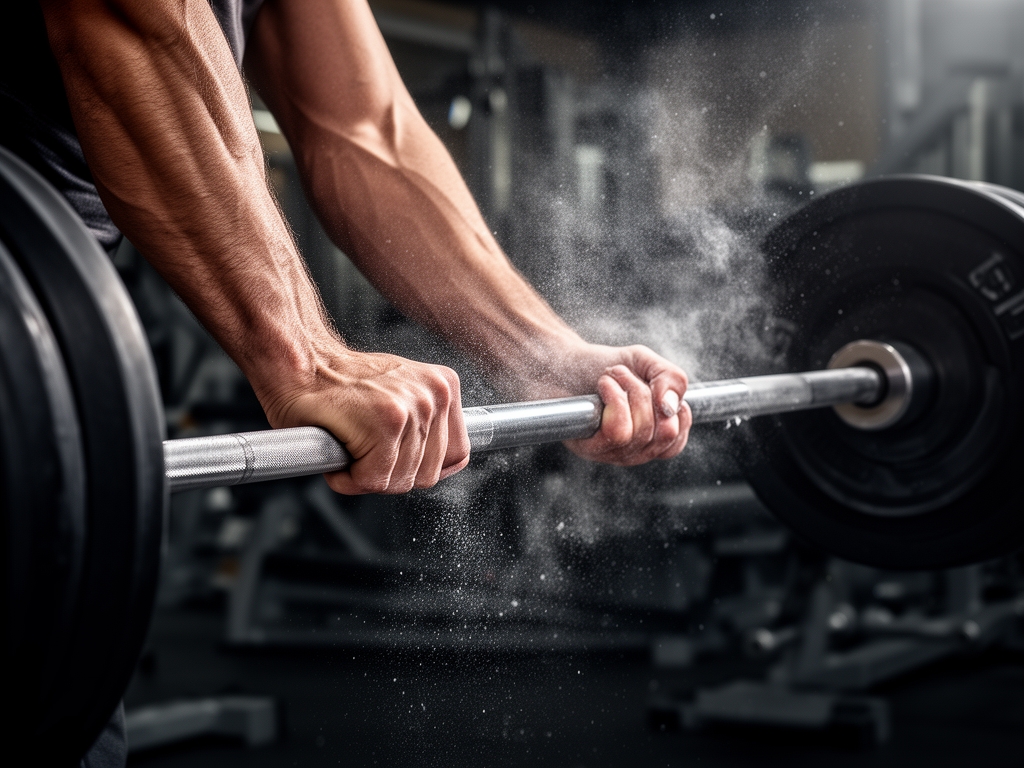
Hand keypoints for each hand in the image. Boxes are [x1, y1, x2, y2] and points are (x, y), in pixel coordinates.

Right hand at [257, 344, 470, 493]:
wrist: (299, 363)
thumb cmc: (341, 385)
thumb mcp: (400, 394)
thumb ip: (427, 425)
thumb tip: (443, 467)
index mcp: (445, 387)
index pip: (457, 454)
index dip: (421, 467)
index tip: (396, 459)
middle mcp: (436, 395)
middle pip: (428, 475)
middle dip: (390, 473)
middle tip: (362, 449)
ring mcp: (413, 408)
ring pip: (399, 481)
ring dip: (366, 475)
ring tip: (348, 443)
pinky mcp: (386, 423)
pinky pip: (373, 480)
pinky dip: (348, 478)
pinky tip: (338, 450)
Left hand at [520, 343, 691, 466]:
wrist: (557, 360)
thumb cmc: (600, 365)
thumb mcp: (646, 363)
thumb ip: (673, 379)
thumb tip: (672, 406)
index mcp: (647, 438)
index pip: (674, 444)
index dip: (676, 414)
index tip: (656, 386)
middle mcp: (631, 451)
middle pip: (664, 434)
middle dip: (650, 394)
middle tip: (624, 374)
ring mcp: (610, 453)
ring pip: (641, 432)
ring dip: (630, 391)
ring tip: (610, 376)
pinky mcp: (588, 449)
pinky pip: (618, 432)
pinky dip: (615, 399)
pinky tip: (603, 385)